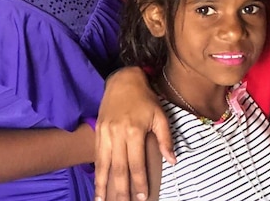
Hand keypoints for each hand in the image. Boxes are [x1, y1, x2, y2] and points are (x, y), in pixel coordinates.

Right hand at [94, 67, 174, 200]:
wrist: (123, 80)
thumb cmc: (145, 99)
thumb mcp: (160, 115)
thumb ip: (165, 139)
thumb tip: (172, 161)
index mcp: (134, 131)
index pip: (136, 163)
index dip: (139, 182)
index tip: (141, 198)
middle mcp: (117, 134)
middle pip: (118, 168)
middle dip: (120, 189)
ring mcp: (105, 133)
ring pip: (103, 164)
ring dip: (102, 185)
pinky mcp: (98, 131)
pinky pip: (97, 156)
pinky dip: (97, 172)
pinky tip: (97, 184)